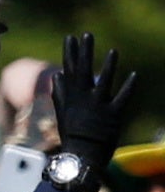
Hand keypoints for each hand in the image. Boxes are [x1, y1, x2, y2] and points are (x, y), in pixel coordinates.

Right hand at [50, 33, 135, 176]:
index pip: (70, 70)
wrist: (81, 157)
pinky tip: (134, 75)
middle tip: (86, 35)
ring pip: (104, 82)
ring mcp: (98, 106)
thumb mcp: (63, 113)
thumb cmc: (72, 136)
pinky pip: (122, 99)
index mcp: (71, 97)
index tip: (70, 38)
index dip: (71, 53)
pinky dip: (128, 87)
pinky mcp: (113, 115)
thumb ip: (61, 94)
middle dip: (85, 52)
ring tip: (113, 51)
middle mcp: (84, 99)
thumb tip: (58, 75)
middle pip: (84, 71)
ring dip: (108, 66)